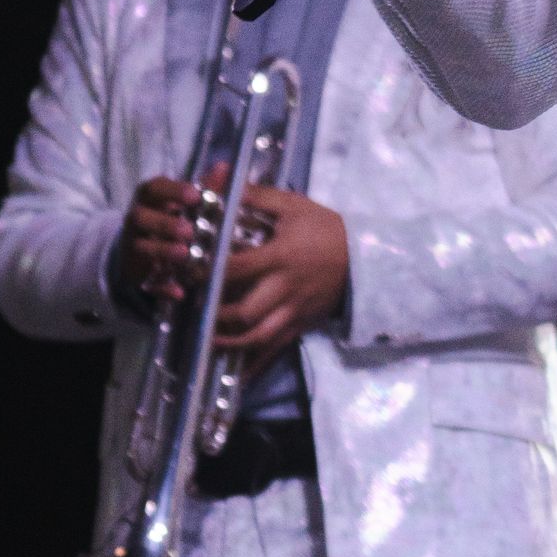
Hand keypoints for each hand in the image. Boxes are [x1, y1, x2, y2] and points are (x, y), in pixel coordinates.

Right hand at [119, 176, 202, 305]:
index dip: (172, 191)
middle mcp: (137, 220)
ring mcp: (134, 247)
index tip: (194, 195)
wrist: (140, 248)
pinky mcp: (137, 274)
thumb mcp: (186, 202)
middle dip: (164, 224)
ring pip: (141, 249)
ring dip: (162, 251)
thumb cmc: (171, 217)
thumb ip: (206, 186)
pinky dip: (162, 288)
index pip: (153, 188)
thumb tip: (226, 167)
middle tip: (189, 230)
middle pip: (140, 218)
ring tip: (185, 254)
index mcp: (149, 199)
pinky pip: (146, 283)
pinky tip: (179, 291)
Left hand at [214, 186, 349, 366]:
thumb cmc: (326, 228)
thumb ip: (258, 197)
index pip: (237, 268)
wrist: (366, 256)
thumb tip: (224, 181)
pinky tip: (236, 374)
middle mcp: (285, 288)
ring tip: (209, 338)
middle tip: (196, 309)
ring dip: (229, 341)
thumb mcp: (294, 206)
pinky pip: (276, 350)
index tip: (190, 272)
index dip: (210, 273)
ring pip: (258, 336)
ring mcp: (294, 310)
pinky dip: (255, 365)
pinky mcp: (302, 324)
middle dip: (216, 315)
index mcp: (280, 256)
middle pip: (245, 311)